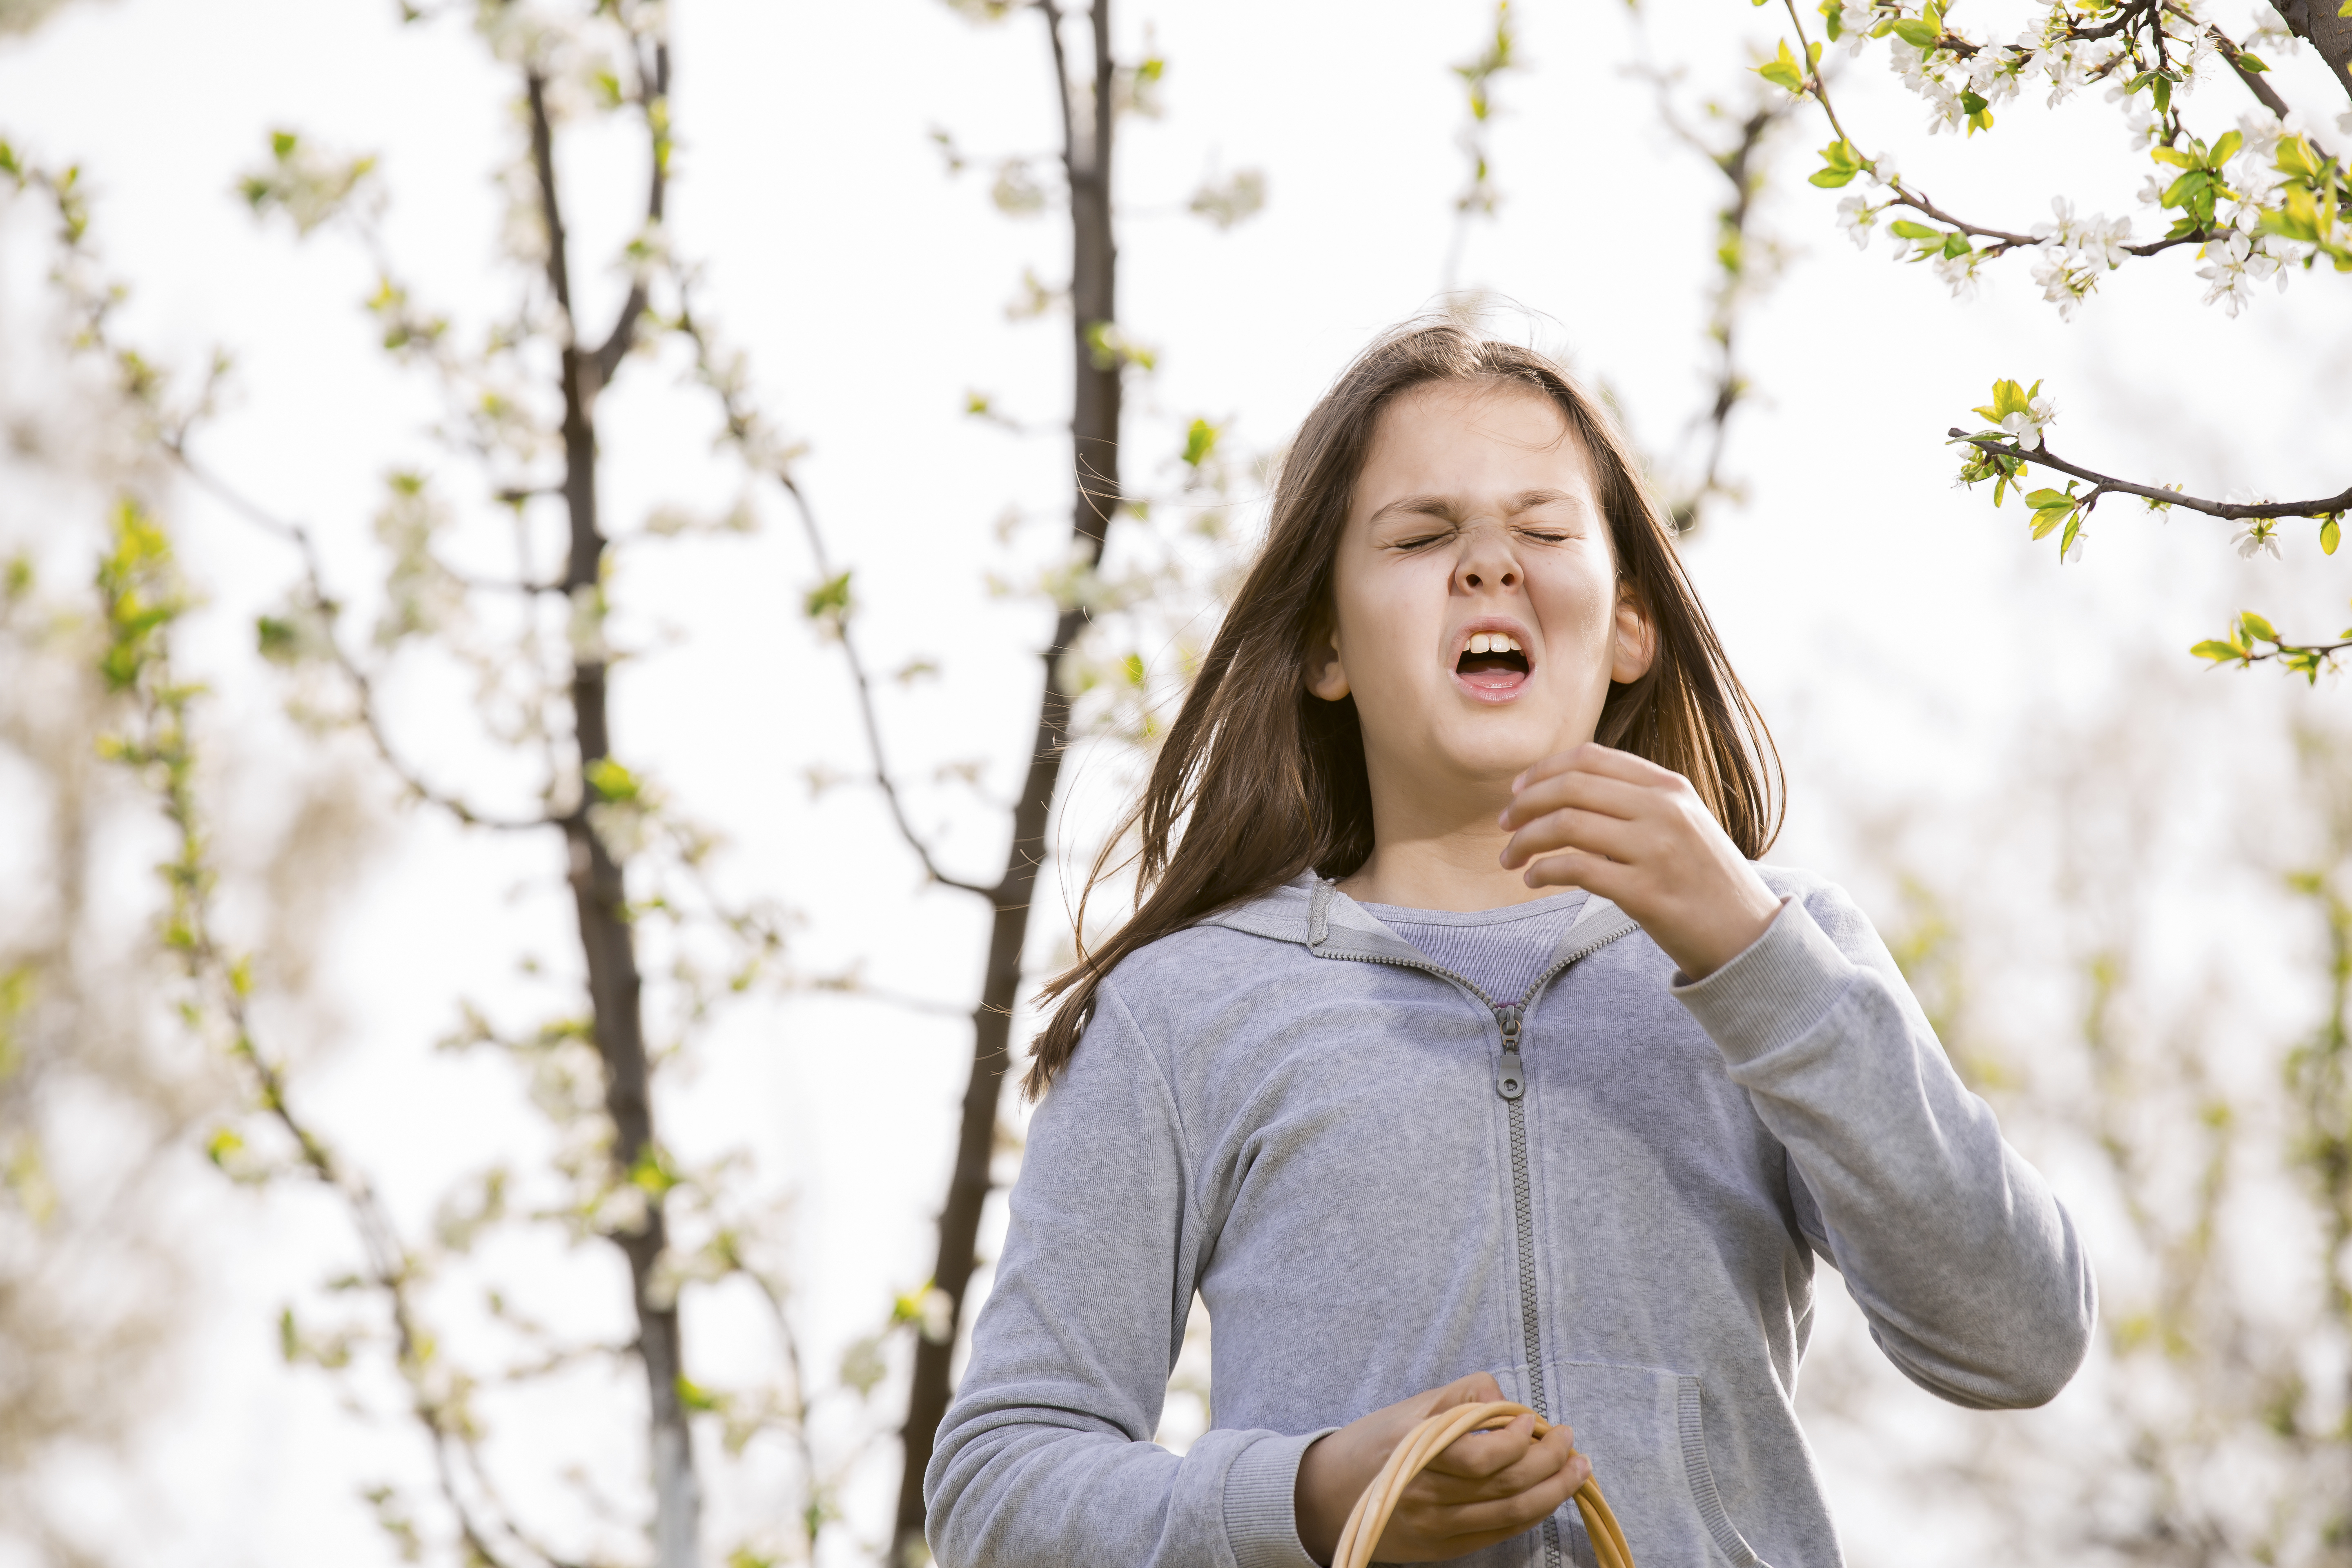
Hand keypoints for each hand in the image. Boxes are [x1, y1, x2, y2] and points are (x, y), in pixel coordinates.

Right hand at [1293, 1372, 1589, 1565]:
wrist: (1325, 1498)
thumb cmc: (1372, 1444)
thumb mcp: (1410, 1407)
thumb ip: (1460, 1395)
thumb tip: (1505, 1400)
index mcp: (1418, 1452)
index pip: (1484, 1456)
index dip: (1519, 1439)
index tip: (1534, 1420)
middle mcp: (1428, 1496)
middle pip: (1506, 1487)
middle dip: (1551, 1464)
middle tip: (1571, 1443)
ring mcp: (1436, 1528)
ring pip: (1510, 1514)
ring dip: (1553, 1492)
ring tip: (1576, 1469)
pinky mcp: (1442, 1549)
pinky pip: (1498, 1534)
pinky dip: (1530, 1515)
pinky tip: (1548, 1496)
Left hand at [1497, 742, 1780, 981]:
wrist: (1749, 936)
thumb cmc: (1705, 882)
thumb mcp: (1683, 824)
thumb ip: (1637, 802)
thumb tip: (1569, 791)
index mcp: (1670, 787)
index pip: (1591, 757)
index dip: (1544, 770)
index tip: (1517, 791)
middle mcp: (1663, 810)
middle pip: (1571, 787)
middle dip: (1524, 805)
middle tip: (1503, 825)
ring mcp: (1655, 850)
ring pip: (1566, 824)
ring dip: (1525, 840)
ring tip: (1509, 858)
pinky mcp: (1645, 892)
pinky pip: (1575, 869)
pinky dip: (1543, 871)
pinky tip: (1533, 879)